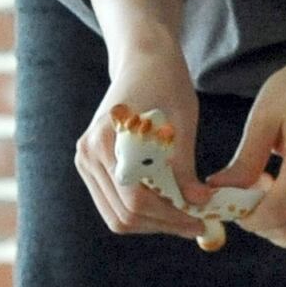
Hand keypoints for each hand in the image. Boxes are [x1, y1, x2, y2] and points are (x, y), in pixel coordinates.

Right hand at [78, 40, 212, 240]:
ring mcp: (85, 162)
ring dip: (153, 222)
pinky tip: (170, 205)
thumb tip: (199, 203)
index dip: (171, 216)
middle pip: (123, 215)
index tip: (200, 221)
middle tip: (197, 225)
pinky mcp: (92, 166)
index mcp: (106, 141)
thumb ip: (184, 166)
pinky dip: (142, 211)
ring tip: (186, 217)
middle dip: (163, 225)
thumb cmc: (167, 84)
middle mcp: (88, 154)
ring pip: (116, 216)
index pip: (135, 199)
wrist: (143, 61)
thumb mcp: (182, 123)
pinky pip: (114, 203)